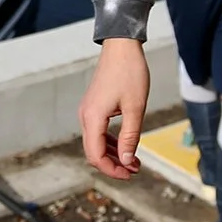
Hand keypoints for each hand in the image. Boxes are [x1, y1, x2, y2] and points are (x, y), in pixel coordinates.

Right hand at [79, 38, 150, 179]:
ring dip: (114, 154)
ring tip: (134, 162)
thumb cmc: (130, 73)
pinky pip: (98, 131)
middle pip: (93, 152)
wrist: (121, 47)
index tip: (130, 174)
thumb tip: (127, 161)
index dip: (112, 170)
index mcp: (93, 118)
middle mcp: (85, 116)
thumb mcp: (135, 108)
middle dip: (113, 164)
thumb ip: (130, 137)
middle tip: (135, 170)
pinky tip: (126, 146)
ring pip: (96, 143)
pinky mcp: (94, 106)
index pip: (96, 155)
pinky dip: (111, 142)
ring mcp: (88, 111)